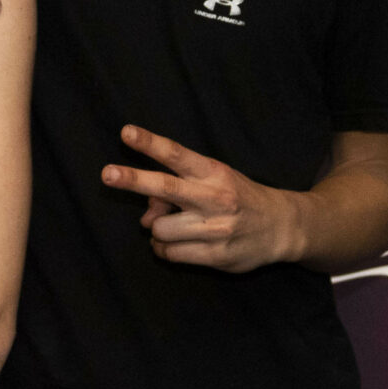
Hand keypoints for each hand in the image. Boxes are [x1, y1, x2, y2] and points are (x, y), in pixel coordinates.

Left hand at [101, 124, 309, 270]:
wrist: (281, 227)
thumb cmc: (238, 198)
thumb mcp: (214, 181)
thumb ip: (178, 189)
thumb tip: (146, 212)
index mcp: (214, 173)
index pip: (176, 154)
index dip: (150, 143)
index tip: (126, 132)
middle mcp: (214, 198)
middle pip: (165, 187)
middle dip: (133, 180)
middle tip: (106, 174)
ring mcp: (215, 229)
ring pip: (160, 229)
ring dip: (156, 229)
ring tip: (171, 227)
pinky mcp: (215, 256)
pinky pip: (169, 253)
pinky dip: (164, 248)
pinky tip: (177, 243)